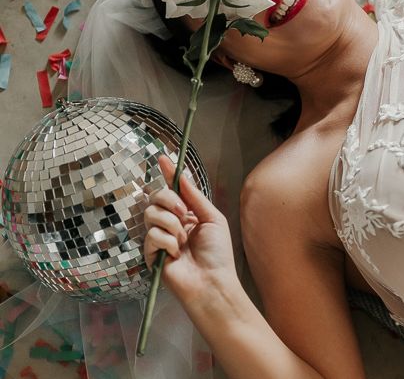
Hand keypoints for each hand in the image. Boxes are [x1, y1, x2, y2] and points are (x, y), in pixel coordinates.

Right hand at [143, 155, 237, 306]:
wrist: (212, 281)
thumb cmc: (217, 253)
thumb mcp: (212, 218)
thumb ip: (194, 197)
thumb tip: (182, 176)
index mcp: (187, 214)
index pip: (173, 190)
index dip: (167, 174)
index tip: (162, 158)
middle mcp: (172, 223)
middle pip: (157, 197)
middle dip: (169, 200)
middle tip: (184, 213)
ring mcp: (160, 237)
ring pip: (151, 214)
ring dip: (171, 224)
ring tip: (183, 240)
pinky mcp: (151, 253)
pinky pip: (152, 235)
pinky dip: (167, 242)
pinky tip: (176, 254)